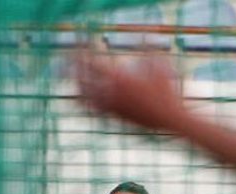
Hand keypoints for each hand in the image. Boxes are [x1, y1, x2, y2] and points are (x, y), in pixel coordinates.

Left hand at [75, 51, 189, 132]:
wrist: (170, 120)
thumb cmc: (167, 91)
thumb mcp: (159, 64)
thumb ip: (147, 47)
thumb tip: (143, 31)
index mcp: (120, 77)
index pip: (93, 62)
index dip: (83, 53)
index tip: (79, 46)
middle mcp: (112, 93)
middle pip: (83, 80)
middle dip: (73, 69)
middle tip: (65, 61)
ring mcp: (112, 106)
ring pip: (86, 98)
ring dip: (77, 87)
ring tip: (72, 81)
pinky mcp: (115, 117)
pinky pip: (95, 110)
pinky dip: (87, 103)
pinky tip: (83, 99)